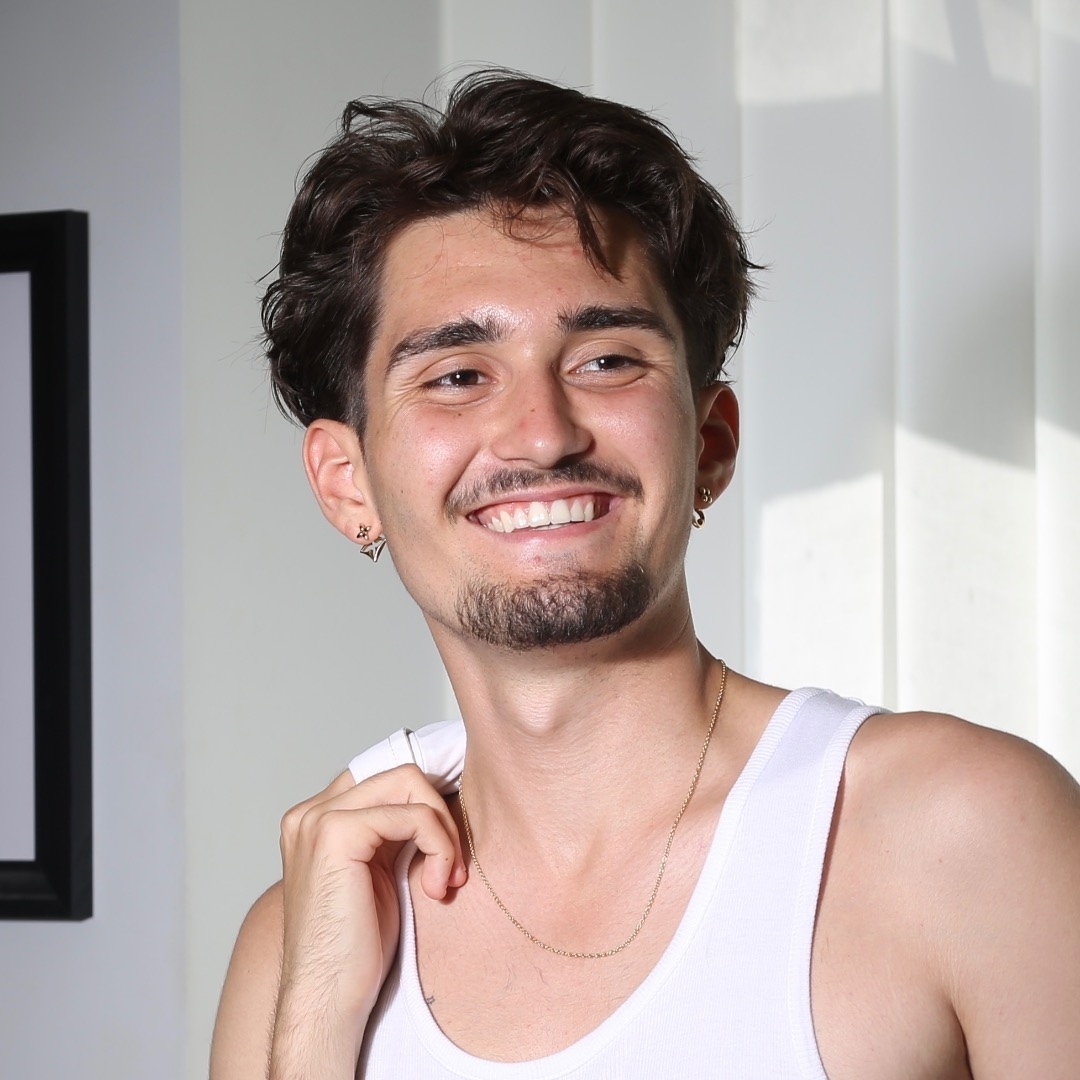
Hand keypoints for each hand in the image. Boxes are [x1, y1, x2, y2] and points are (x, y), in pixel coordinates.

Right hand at [270, 764, 466, 1078]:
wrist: (328, 1003)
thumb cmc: (356, 951)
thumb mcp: (381, 873)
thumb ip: (395, 831)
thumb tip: (443, 796)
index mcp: (318, 818)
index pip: (388, 777)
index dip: (429, 801)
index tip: (454, 839)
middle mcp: (311, 811)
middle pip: (403, 773)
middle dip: (442, 815)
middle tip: (454, 868)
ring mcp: (318, 819)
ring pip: (411, 782)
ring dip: (444, 831)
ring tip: (447, 880)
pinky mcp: (335, 834)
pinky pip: (414, 814)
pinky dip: (440, 845)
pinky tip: (437, 887)